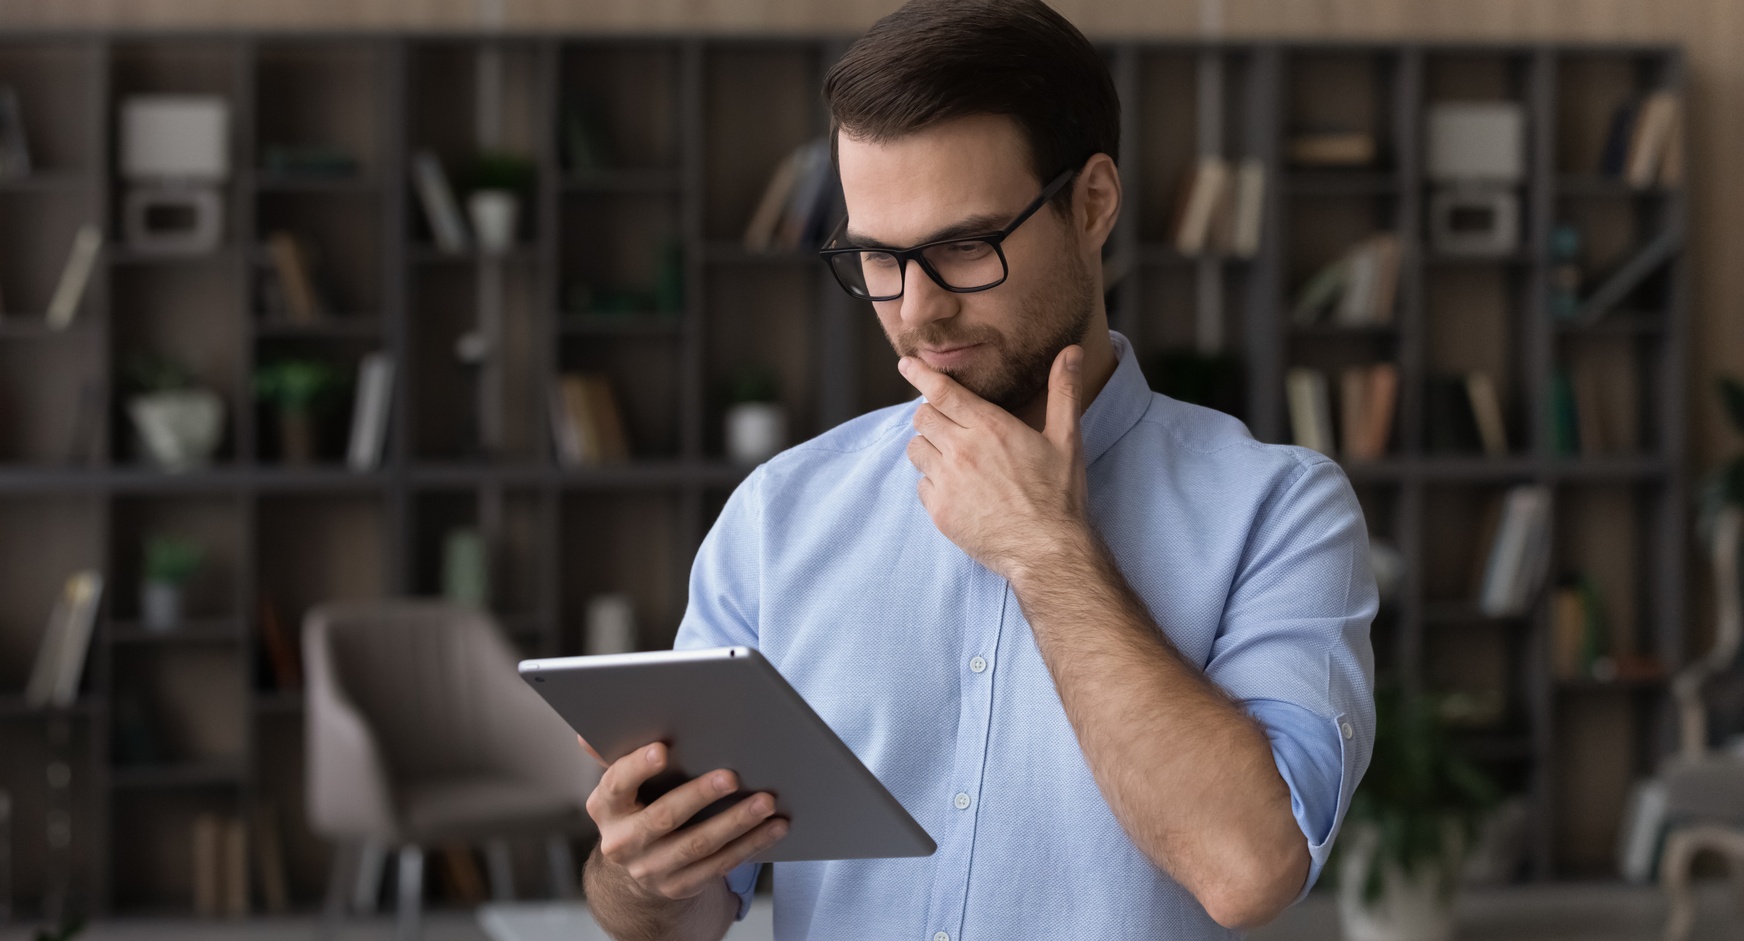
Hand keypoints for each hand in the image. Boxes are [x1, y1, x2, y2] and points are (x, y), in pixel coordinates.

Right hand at [585, 740, 788, 900]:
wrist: (637, 869)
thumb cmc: (639, 806)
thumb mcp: (623, 784)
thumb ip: (617, 754)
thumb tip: (588, 734)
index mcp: (605, 807)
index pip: (616, 784)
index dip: (637, 767)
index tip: (662, 750)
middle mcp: (622, 842)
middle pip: (663, 817)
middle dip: (699, 795)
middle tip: (732, 775)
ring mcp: (651, 869)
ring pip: (697, 845)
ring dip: (735, 822)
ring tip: (766, 801)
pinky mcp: (680, 886)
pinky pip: (720, 865)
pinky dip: (751, 845)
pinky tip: (774, 826)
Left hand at [898, 345, 1090, 580]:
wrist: (1048, 551)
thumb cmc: (1060, 495)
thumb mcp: (1066, 439)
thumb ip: (1064, 392)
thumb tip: (1072, 352)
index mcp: (990, 427)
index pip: (942, 391)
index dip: (920, 374)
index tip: (907, 365)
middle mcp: (962, 450)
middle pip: (922, 417)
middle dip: (931, 415)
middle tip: (948, 424)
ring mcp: (947, 482)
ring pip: (915, 449)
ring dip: (928, 447)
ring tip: (953, 457)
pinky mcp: (939, 511)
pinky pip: (920, 485)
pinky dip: (932, 482)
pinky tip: (957, 489)